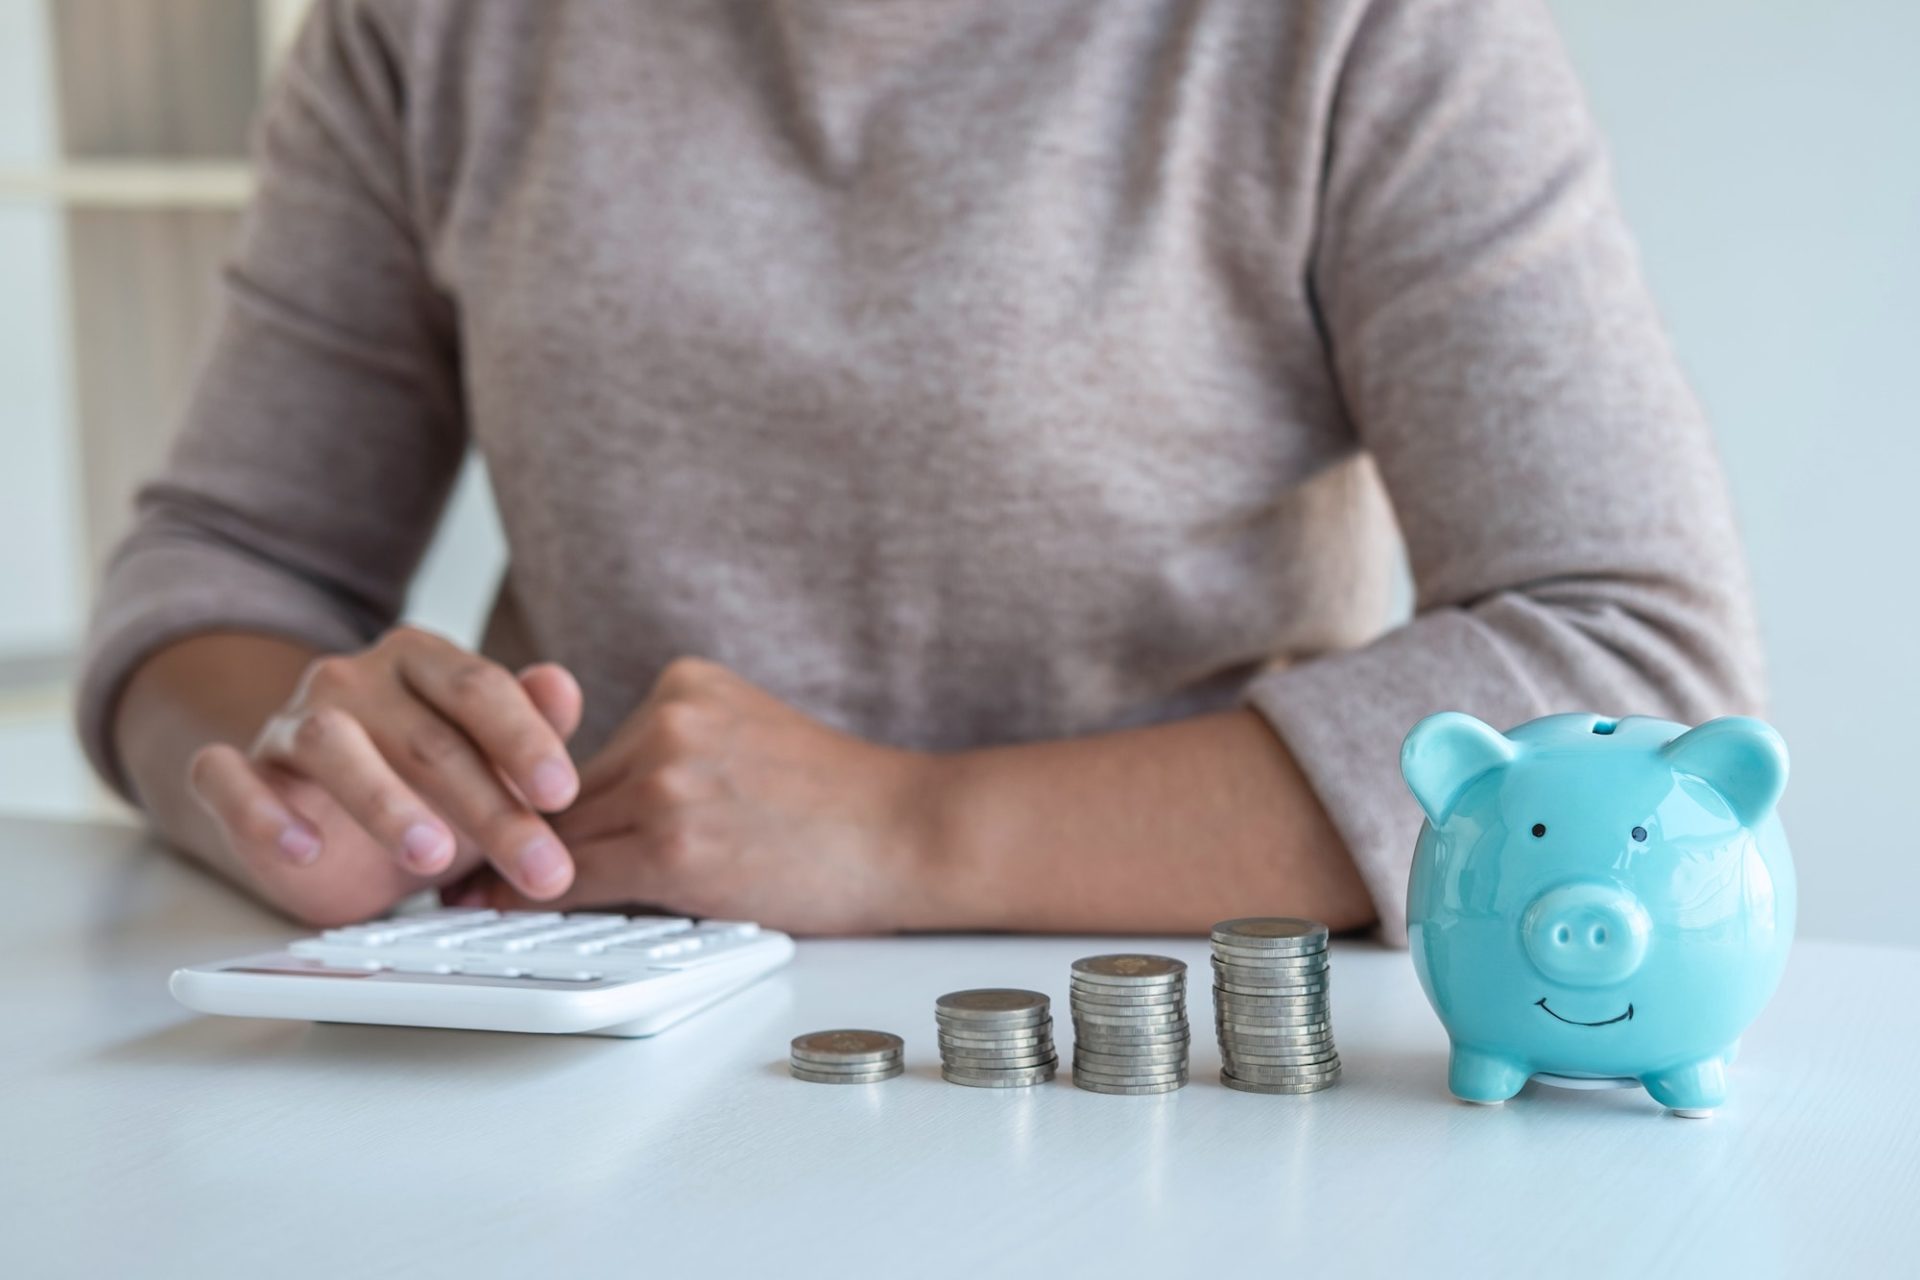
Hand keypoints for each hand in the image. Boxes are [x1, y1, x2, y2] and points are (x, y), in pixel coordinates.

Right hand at [185, 626, 584, 924]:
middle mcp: (353, 680)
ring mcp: (289, 723)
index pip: (479, 688)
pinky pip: (228, 780)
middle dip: (489, 807)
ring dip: (384, 802)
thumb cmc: (426, 784)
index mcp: (421, 661)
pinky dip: (260, 813)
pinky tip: (302, 849)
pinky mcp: (235, 774)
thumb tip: (560, 687)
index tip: (563, 794)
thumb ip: (533, 722)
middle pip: (426, 736)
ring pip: (330, 745)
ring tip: (434, 855)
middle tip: (539, 865)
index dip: (524, 740)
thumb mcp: (491, 761)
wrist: (328, 823)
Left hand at [487, 658, 940, 933]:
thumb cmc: (840, 806)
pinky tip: (506, 917)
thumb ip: (671, 756)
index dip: (529, 797)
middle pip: (560, 792)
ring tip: (466, 904)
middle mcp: (670, 721)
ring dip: (517, 875)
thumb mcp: (745, 741)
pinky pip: (579, 877)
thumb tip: (588, 813)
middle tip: (450, 873)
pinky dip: (535, 901)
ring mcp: (671, 779)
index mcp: (685, 686)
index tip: (481, 820)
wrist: (908, 832)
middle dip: (507, 835)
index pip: (580, 751)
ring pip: (561, 835)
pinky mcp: (676, 843)